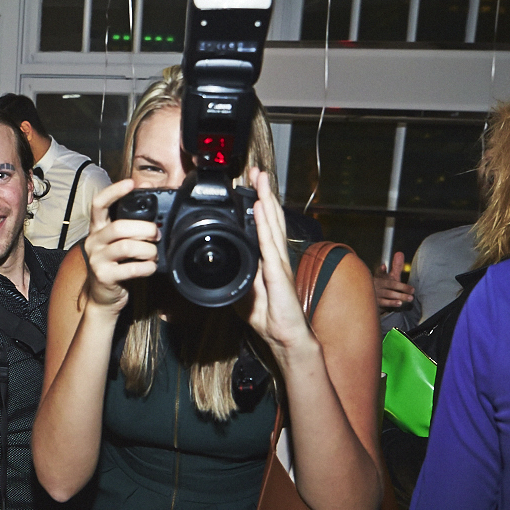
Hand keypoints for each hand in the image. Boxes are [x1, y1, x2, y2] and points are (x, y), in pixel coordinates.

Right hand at [80, 179, 161, 311]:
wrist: (103, 297)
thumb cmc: (115, 267)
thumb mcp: (117, 245)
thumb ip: (130, 230)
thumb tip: (155, 217)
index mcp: (97, 230)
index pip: (99, 204)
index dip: (114, 192)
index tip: (130, 183)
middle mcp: (94, 242)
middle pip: (119, 226)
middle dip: (144, 228)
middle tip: (157, 234)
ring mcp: (97, 259)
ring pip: (126, 247)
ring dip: (147, 250)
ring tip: (155, 254)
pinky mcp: (104, 276)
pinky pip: (130, 268)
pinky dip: (146, 267)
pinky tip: (150, 268)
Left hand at [237, 168, 315, 353]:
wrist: (285, 338)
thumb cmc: (269, 317)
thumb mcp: (245, 292)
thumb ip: (238, 275)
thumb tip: (224, 264)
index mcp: (268, 260)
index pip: (263, 226)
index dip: (259, 205)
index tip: (250, 186)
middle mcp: (276, 257)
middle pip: (271, 219)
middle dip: (264, 193)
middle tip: (257, 172)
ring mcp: (279, 264)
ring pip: (272, 226)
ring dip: (266, 201)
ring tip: (261, 180)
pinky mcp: (278, 275)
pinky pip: (269, 246)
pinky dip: (266, 226)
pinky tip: (263, 210)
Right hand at [372, 253, 413, 308]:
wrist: (375, 301)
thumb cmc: (385, 286)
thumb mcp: (390, 276)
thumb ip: (396, 266)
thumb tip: (400, 253)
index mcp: (380, 277)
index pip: (379, 272)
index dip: (381, 269)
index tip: (384, 266)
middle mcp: (377, 284)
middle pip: (390, 285)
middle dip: (402, 287)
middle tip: (412, 290)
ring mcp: (376, 294)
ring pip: (389, 294)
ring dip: (400, 296)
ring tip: (410, 298)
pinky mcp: (377, 303)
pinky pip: (385, 303)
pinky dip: (392, 303)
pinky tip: (399, 303)